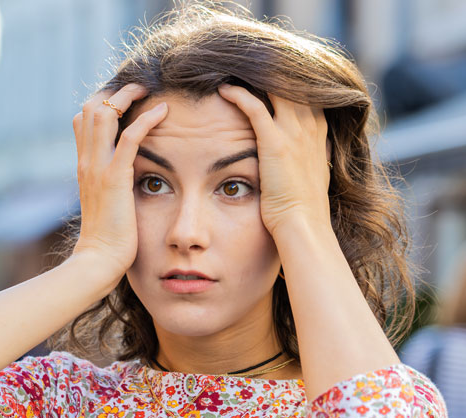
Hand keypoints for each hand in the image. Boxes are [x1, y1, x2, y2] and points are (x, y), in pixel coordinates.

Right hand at [71, 84, 168, 280]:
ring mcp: (97, 168)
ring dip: (127, 97)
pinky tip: (163, 111)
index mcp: (84, 167)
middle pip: (88, 108)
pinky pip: (129, 137)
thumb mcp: (105, 205)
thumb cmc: (107, 239)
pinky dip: (146, 119)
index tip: (125, 100)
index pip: (82, 120)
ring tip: (149, 91)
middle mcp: (86, 162)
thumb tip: (125, 179)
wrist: (98, 260)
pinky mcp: (114, 178)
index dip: (102, 103)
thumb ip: (110, 186)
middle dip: (114, 92)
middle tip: (138, 88)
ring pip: (103, 113)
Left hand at [216, 84, 331, 238]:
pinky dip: (239, 95)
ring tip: (233, 71)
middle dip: (272, 73)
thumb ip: (310, 159)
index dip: (290, 84)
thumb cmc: (303, 209)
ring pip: (276, 89)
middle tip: (248, 66)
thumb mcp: (313, 177)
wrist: (302, 224)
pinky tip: (225, 89)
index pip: (308, 95)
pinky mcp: (275, 141)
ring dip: (254, 78)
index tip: (270, 78)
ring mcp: (294, 132)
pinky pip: (255, 107)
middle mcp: (310, 127)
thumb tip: (305, 156)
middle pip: (294, 85)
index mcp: (320, 134)